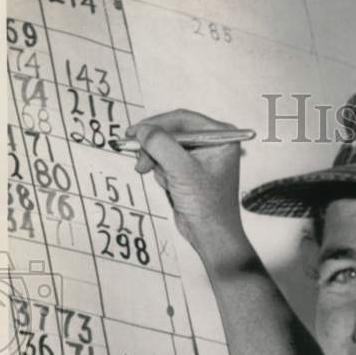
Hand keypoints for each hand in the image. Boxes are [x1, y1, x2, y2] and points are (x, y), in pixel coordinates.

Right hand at [129, 109, 249, 267]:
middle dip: (155, 149)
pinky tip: (171, 188)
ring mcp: (200, 157)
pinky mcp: (189, 170)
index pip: (183, 119)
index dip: (156, 124)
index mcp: (221, 137)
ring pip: (165, 147)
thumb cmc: (207, 205)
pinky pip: (165, 161)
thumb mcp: (182, 171)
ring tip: (167, 182)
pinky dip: (162, 173)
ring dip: (158, 164)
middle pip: (171, 132)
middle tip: (140, 161)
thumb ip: (161, 145)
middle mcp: (212, 143)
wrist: (210, 235)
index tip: (134, 132)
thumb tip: (142, 130)